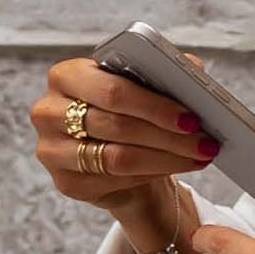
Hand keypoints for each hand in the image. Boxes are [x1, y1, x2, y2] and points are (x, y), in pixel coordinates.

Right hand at [29, 55, 218, 225]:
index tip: (192, 117)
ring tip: (200, 155)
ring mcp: (52, 150)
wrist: (110, 149)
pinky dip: (152, 174)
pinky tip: (177, 167)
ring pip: (117, 158)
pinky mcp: (65, 182)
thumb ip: (162, 71)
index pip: (112, 90)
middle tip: (205, 142)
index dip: (155, 106)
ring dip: (166, 159)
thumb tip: (193, 71)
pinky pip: (115, 181)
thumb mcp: (141, 84)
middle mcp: (49, 111)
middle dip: (168, 136)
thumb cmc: (127, 110)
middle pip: (117, 126)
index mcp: (66, 75)